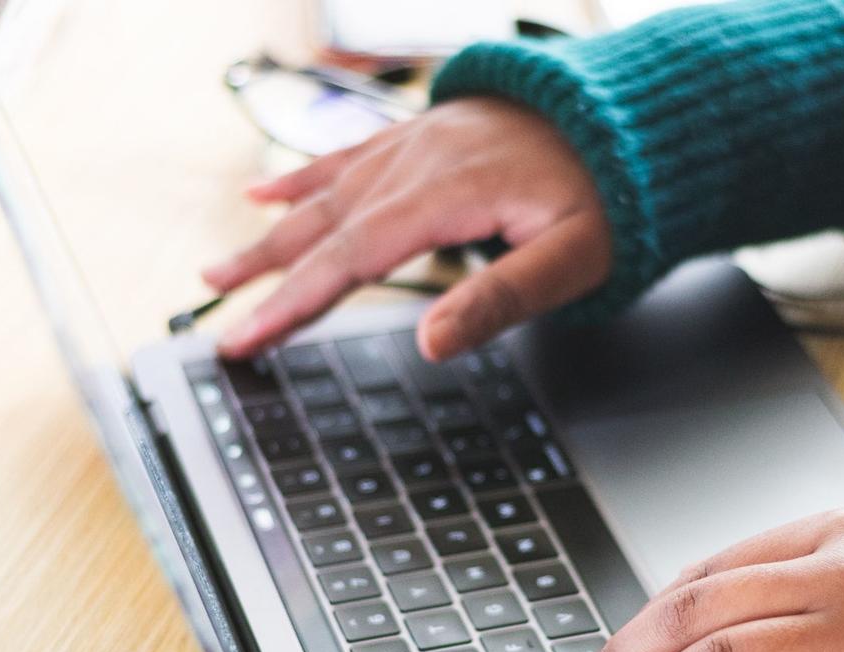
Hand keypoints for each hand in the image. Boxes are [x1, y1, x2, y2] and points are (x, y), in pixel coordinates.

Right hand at [204, 97, 610, 361]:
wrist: (628, 115)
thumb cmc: (609, 194)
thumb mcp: (574, 258)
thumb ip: (500, 299)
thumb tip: (430, 343)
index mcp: (449, 194)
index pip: (351, 258)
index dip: (293, 304)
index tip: (247, 340)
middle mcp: (418, 161)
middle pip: (324, 229)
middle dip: (264, 280)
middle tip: (215, 323)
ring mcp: (415, 143)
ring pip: (324, 195)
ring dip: (268, 237)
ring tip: (218, 272)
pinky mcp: (421, 135)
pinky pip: (346, 157)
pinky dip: (300, 179)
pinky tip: (263, 194)